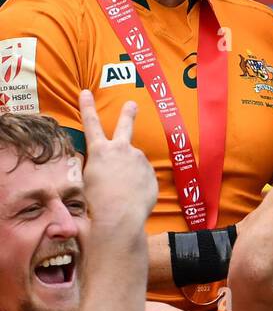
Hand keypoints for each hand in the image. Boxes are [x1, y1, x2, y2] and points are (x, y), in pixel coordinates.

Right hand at [79, 90, 157, 236]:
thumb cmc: (95, 206)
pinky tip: (131, 199)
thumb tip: (104, 173)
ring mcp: (138, 160)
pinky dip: (137, 187)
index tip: (85, 92)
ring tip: (121, 193)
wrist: (118, 219)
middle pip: (125, 126)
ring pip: (133, 163)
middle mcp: (121, 150)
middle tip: (131, 104)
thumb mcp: (86, 185)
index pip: (91, 124)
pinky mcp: (150, 172)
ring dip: (129, 174)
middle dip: (127, 114)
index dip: (87, 107)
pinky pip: (142, 179)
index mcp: (100, 152)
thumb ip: (97, 172)